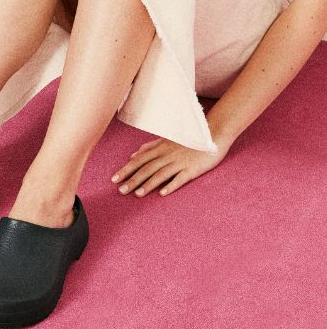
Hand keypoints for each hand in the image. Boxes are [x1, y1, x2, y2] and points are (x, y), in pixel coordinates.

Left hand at [110, 136, 231, 196]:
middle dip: (132, 179)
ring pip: (161, 174)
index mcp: (160, 148)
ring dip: (148, 184)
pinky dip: (171, 185)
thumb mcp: (166, 140)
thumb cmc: (188, 139)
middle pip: (147, 168)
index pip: (139, 160)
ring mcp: (180, 162)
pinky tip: (162, 193)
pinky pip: (180, 178)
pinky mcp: (192, 169)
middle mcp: (168, 155)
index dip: (126, 169)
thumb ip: (149, 147)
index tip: (114, 179)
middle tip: (120, 190)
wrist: (213, 134)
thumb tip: (133, 155)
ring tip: (137, 194)